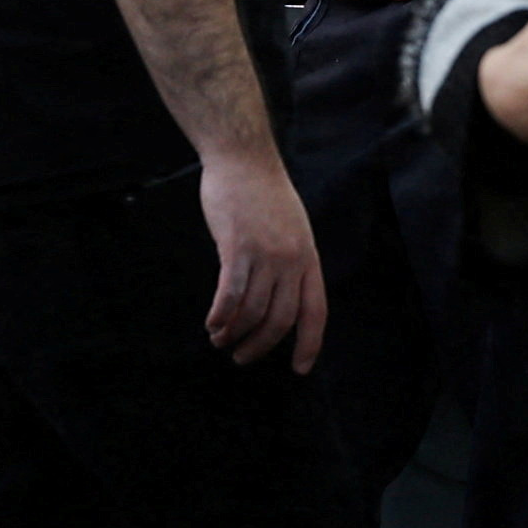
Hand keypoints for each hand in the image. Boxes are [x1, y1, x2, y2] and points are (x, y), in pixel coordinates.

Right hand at [198, 148, 328, 373]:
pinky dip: (220, 315)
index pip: (315, 311)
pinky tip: (212, 324)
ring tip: (220, 340)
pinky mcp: (237, 247)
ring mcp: (265, 254)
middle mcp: (291, 260)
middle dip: (260, 345)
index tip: (299, 368)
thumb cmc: (263, 192)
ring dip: (234, 332)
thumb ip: (290, 261)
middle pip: (280, 319)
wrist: (243, 158)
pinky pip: (229, 294)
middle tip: (242, 358)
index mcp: (308, 257)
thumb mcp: (292, 229)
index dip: (309, 344)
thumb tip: (277, 296)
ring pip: (252, 311)